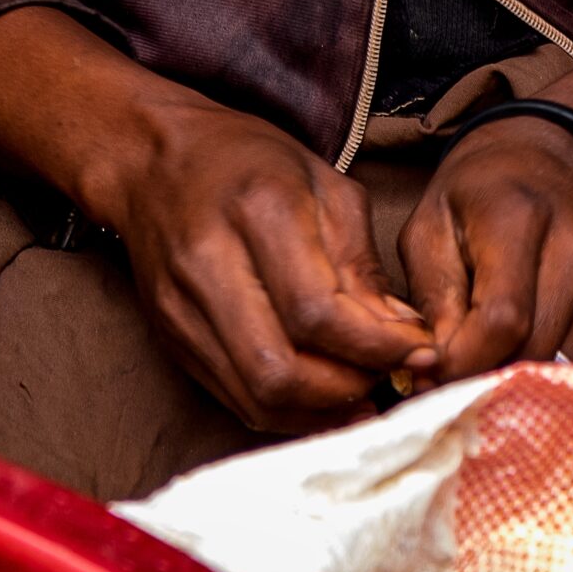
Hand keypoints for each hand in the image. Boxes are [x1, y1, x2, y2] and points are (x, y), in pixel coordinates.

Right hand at [80, 81, 437, 431]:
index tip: (419, 351)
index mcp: (258, 209)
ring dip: (321, 411)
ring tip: (362, 393)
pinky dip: (287, 412)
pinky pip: (235, 399)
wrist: (154, 159)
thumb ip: (364, 264)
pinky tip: (321, 397)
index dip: (376, 347)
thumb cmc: (249, 160)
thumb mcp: (325, 183)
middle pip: (281, 370)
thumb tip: (402, 335)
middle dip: (349, 388)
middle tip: (389, 377)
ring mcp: (182, 309)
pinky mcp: (172, 340)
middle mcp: (210, 264)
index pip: (318, 312)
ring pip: (257, 397)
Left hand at [398, 115, 572, 382]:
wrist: (563, 155)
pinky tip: (522, 350)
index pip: (502, 320)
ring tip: (484, 361)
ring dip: (517, 381)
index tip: (429, 373)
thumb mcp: (432, 222)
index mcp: (520, 218)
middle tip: (451, 376)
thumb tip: (433, 372)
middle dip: (484, 379)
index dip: (462, 363)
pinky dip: (550, 375)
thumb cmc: (482, 190)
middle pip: (533, 352)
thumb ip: (431, 298)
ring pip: (561, 370)